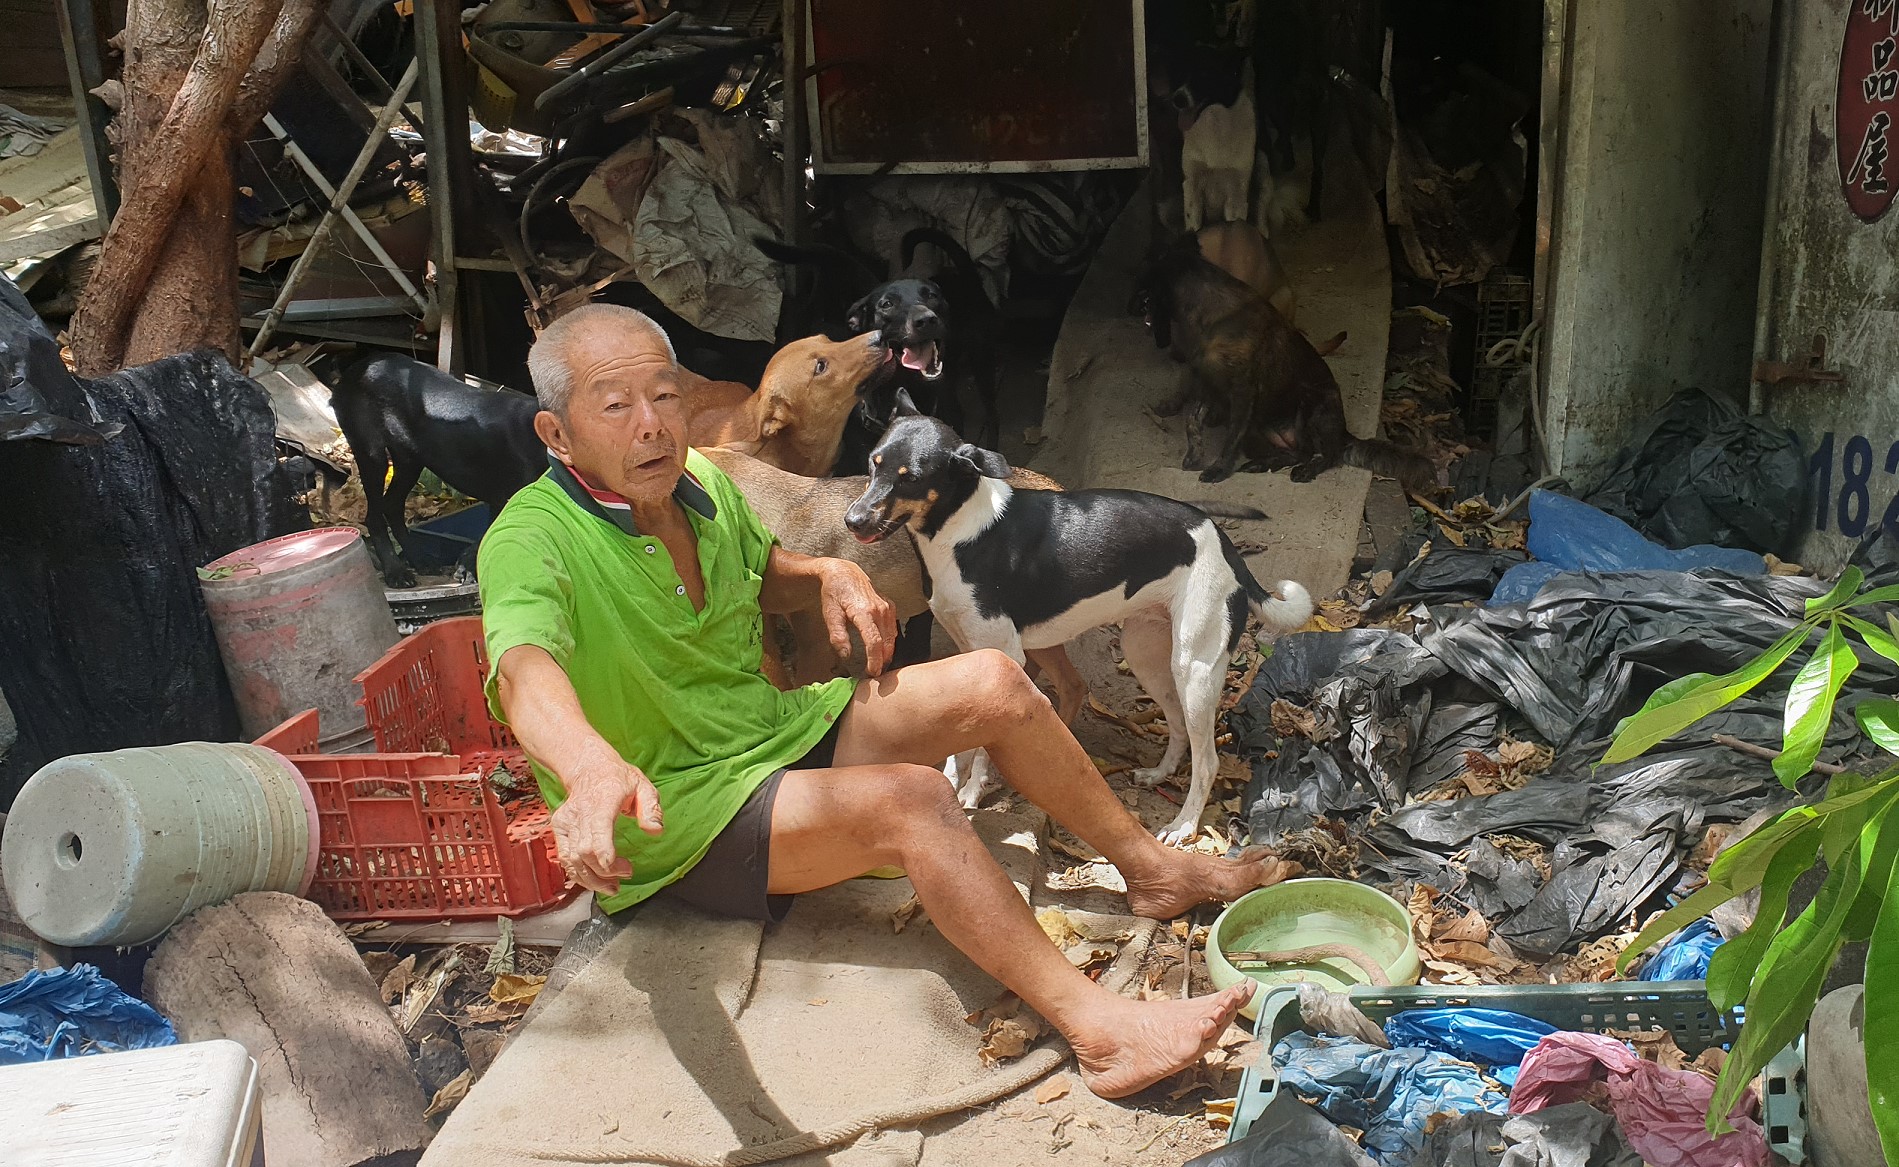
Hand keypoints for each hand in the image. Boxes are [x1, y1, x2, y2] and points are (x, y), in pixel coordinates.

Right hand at [547, 744, 663, 894]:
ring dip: (591, 880)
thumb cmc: (618, 779)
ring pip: (572, 860)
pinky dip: (577, 873)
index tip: (624, 871)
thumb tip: (655, 831)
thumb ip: (651, 809)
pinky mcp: (559, 828)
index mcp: (602, 802)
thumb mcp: (643, 786)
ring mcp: (566, 821)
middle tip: (623, 877)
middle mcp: (580, 813)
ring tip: (610, 887)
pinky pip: (565, 857)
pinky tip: (593, 880)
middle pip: (585, 853)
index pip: (597, 834)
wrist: (588, 767)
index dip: (606, 857)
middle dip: (604, 873)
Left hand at [819, 559, 897, 676]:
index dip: (875, 660)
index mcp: (864, 612)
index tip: (871, 673)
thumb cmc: (834, 593)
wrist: (843, 572)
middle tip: (874, 675)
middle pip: (886, 643)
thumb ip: (838, 636)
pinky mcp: (890, 606)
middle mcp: (880, 609)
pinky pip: (893, 629)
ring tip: (878, 666)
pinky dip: (889, 642)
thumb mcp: (830, 614)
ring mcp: (887, 607)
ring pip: (892, 637)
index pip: (874, 642)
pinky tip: (881, 650)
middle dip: (882, 661)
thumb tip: (846, 655)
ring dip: (887, 653)